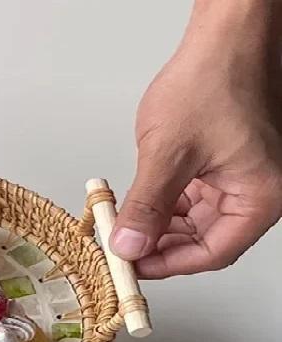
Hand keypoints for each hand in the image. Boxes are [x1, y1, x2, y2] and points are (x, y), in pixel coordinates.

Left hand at [110, 2, 281, 278]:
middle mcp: (258, 191)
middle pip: (203, 242)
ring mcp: (241, 178)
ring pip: (194, 223)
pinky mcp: (224, 166)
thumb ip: (147, 207)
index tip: (132, 267)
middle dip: (159, 246)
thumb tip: (129, 247)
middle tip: (121, 248)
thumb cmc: (216, 77)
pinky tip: (138, 203)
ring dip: (158, 226)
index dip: (168, 265)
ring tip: (123, 223)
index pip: (213, 253)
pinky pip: (193, 200)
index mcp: (260, 195)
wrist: (226, 34)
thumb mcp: (168, 153)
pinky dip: (164, 205)